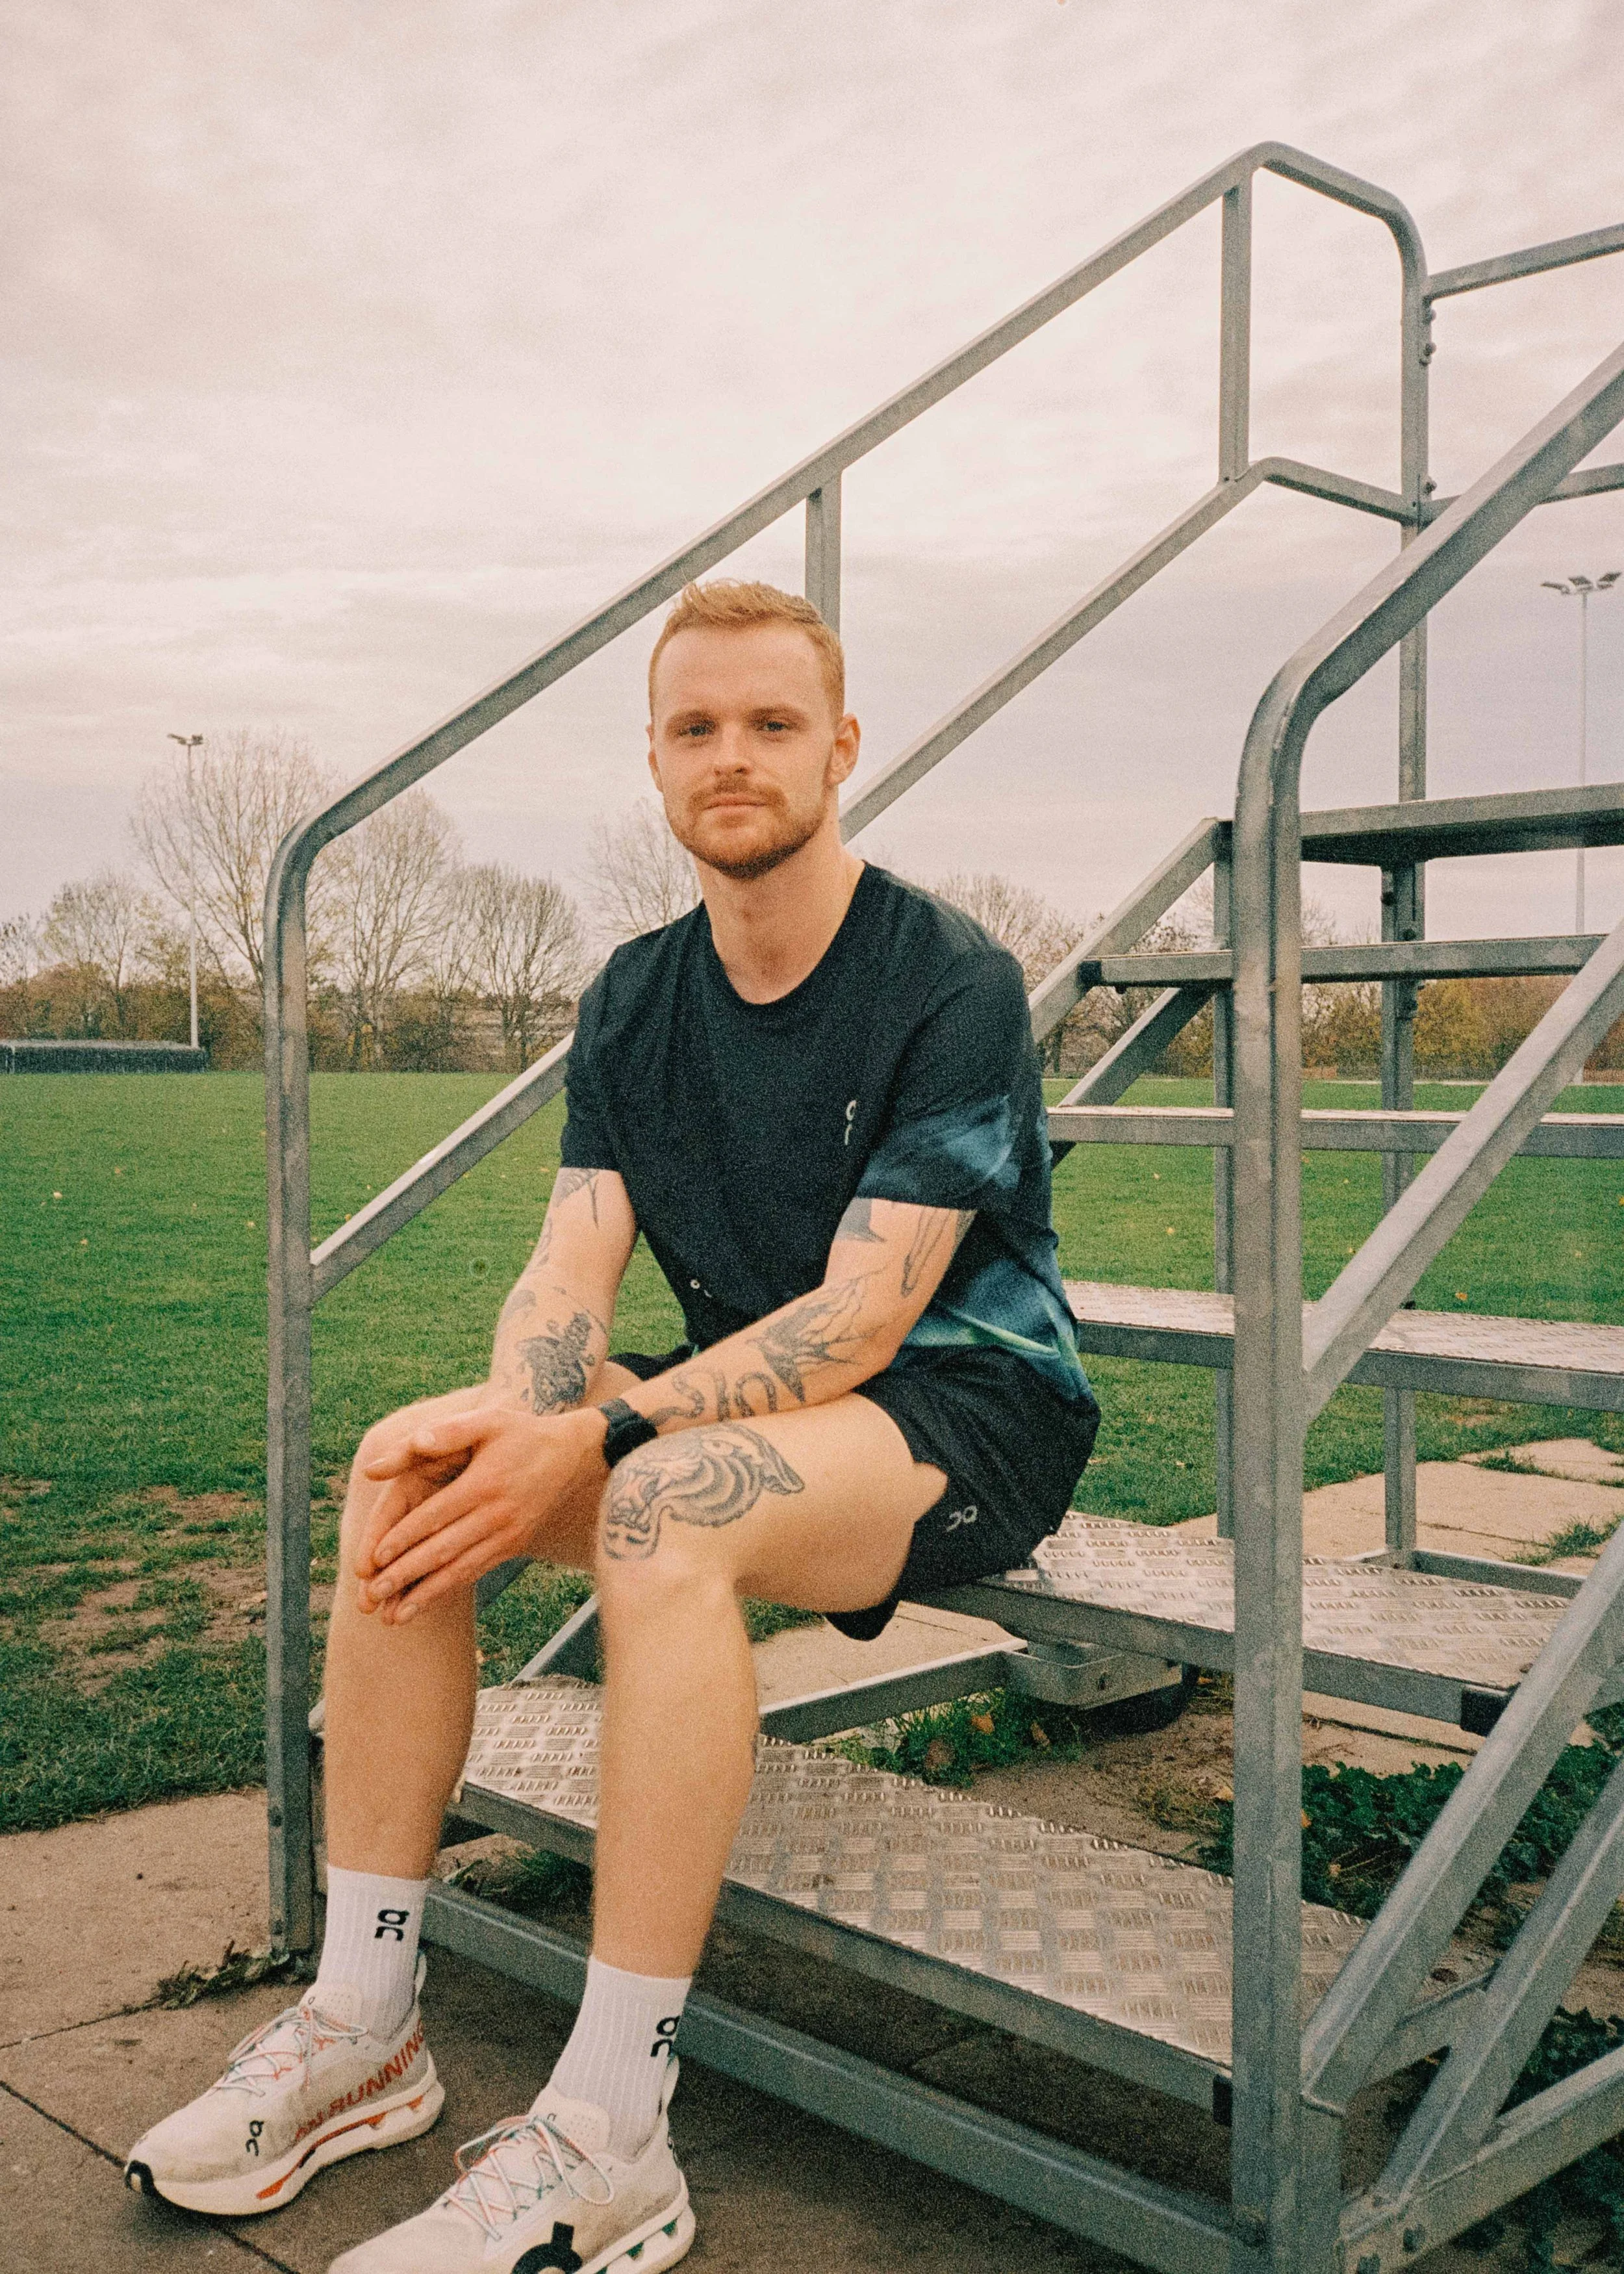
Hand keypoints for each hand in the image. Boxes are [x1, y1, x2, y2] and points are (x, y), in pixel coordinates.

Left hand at [357, 1404, 604, 1623]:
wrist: (575, 1455)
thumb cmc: (521, 1433)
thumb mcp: (487, 1422)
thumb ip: (443, 1433)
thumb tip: (403, 1448)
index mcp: (485, 1484)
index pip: (435, 1515)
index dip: (403, 1538)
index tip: (374, 1559)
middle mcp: (497, 1515)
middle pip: (443, 1549)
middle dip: (405, 1575)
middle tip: (372, 1596)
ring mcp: (508, 1534)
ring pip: (460, 1569)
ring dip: (425, 1594)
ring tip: (394, 1617)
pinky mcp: (514, 1546)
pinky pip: (477, 1571)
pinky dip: (449, 1589)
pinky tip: (425, 1602)